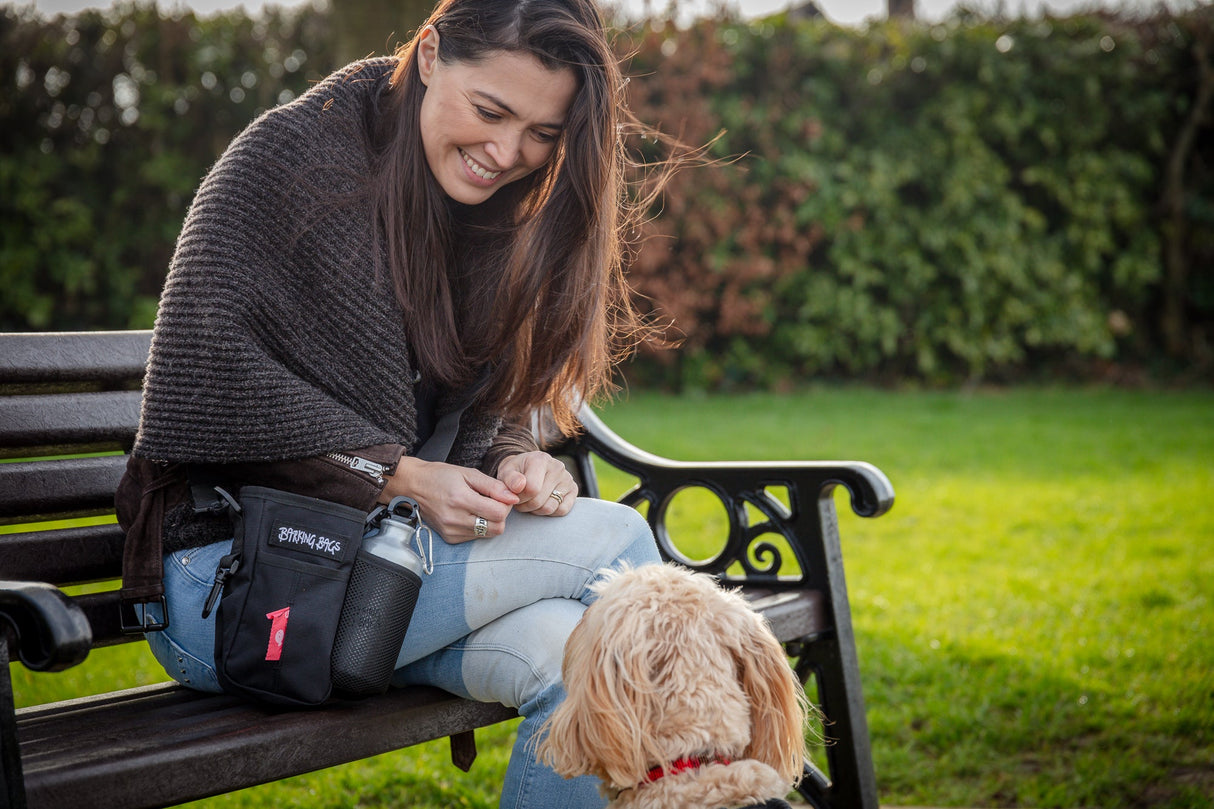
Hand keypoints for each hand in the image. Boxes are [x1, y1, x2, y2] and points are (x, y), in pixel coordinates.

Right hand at [380, 457, 517, 542]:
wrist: (413, 486)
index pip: (498, 513)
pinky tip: (470, 514)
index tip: (501, 495)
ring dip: (490, 521)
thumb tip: (513, 497)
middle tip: (493, 502)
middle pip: (497, 528)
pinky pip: (475, 537)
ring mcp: (451, 531)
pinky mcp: (450, 538)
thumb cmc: (440, 476)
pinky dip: (479, 527)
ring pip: (488, 534)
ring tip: (480, 507)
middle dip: (501, 515)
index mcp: (460, 499)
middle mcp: (455, 519)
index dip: (505, 504)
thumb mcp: (468, 473)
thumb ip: (493, 486)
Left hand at [495, 451, 577, 516]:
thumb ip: (508, 479)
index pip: (531, 489)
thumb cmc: (516, 472)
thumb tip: (519, 487)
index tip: (514, 495)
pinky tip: (543, 503)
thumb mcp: (506, 472)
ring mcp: (567, 478)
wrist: (528, 468)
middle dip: (525, 506)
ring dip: (536, 510)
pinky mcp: (573, 489)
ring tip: (530, 501)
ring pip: (550, 508)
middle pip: (539, 501)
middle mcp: (557, 467)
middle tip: (520, 501)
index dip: (519, 498)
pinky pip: (562, 510)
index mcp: (540, 460)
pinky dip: (550, 512)